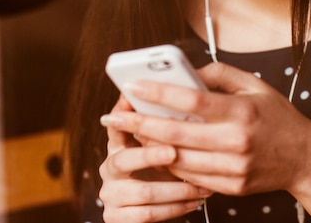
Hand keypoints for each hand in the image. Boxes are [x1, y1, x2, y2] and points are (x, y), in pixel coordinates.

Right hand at [99, 96, 212, 222]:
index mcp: (118, 147)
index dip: (121, 113)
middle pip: (124, 160)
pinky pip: (148, 214)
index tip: (131, 99)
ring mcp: (110, 194)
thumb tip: (191, 114)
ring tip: (201, 187)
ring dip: (177, 190)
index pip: (116, 127)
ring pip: (144, 192)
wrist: (149, 211)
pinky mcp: (116, 218)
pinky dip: (174, 209)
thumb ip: (167, 136)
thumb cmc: (161, 174)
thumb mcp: (162, 153)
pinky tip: (193, 203)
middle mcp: (109, 169)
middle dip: (150, 155)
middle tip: (173, 152)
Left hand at [102, 62, 310, 196]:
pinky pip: (191, 176)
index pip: (192, 101)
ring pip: (178, 160)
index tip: (133, 85)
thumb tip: (186, 74)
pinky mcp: (231, 186)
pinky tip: (159, 151)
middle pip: (176, 134)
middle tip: (114, 116)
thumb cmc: (279, 117)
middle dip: (139, 124)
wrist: (305, 159)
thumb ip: (219, 74)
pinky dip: (171, 164)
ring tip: (133, 132)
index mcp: (242, 111)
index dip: (158, 93)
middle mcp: (236, 141)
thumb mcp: (255, 85)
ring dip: (150, 146)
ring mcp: (233, 168)